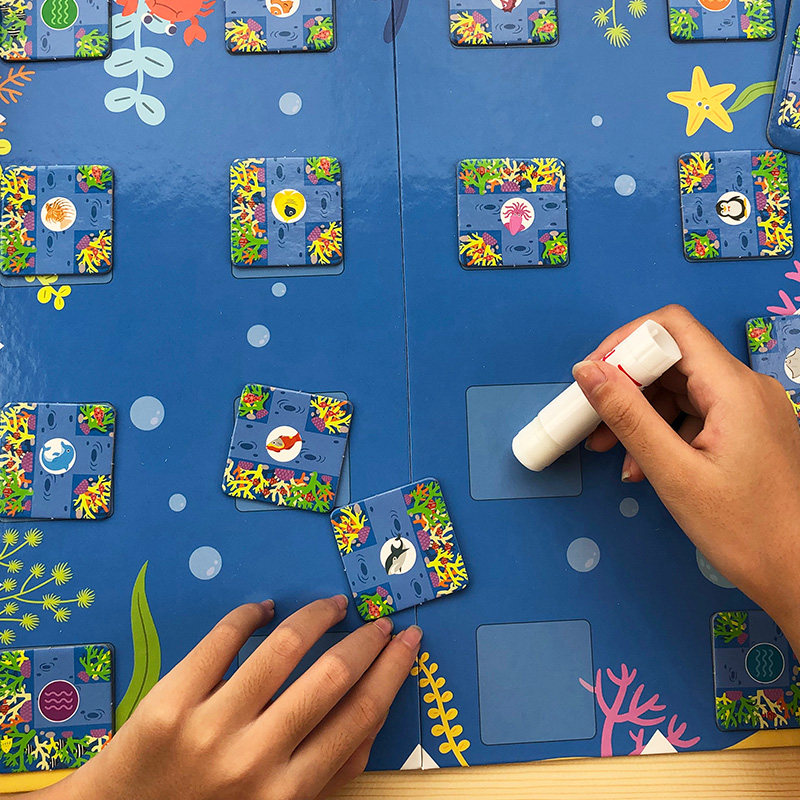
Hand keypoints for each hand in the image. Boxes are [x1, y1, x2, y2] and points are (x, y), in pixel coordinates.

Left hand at [44, 597, 421, 799]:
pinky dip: (249, 615)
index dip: (393, 670)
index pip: (361, 716)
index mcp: (290, 796)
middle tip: (378, 619)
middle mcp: (256, 761)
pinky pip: (222, 640)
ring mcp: (210, 728)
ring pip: (283, 648)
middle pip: (332, 677)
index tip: (408, 641)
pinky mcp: (169, 701)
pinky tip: (264, 607)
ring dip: (316, 617)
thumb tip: (372, 707)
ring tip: (331, 606)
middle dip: (366, 640)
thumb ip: (329, 773)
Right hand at [572, 305, 799, 649]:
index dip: (625, 342)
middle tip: (592, 423)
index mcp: (734, 388)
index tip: (593, 378)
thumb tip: (587, 372)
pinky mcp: (749, 430)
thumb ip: (628, 417)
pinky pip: (696, 413)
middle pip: (673, 359)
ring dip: (641, 414)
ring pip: (681, 389)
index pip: (672, 327)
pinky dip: (664, 431)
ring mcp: (751, 408)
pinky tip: (645, 467)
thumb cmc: (744, 530)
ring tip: (614, 455)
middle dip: (626, 386)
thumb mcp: (674, 474)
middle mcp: (746, 387)